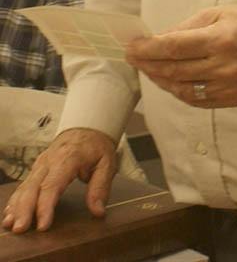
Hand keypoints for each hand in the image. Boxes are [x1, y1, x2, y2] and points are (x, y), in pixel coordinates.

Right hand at [1, 128, 116, 233]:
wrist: (87, 127)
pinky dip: (15, 200)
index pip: (53, 184)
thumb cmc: (97, 146)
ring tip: (11, 225)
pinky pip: (23, 185)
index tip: (43, 225)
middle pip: (33, 187)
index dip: (45, 206)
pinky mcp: (36, 169)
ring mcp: (40, 164)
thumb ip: (100, 187)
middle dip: (25, 209)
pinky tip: (9, 214)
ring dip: (16, 207)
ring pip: (25, 187)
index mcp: (69, 158)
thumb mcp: (107, 163)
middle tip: (20, 229)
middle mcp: (50, 160)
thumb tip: (98, 212)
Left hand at [125, 2, 236, 108]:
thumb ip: (186, 28)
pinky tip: (171, 80)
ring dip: (160, 79)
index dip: (148, 48)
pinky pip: (195, 99)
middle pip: (174, 70)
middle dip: (148, 63)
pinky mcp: (231, 99)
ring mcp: (228, 86)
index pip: (174, 47)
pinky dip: (179, 90)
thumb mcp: (217, 13)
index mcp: (221, 39)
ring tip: (150, 69)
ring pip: (181, 88)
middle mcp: (225, 66)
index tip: (132, 47)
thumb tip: (155, 40)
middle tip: (134, 57)